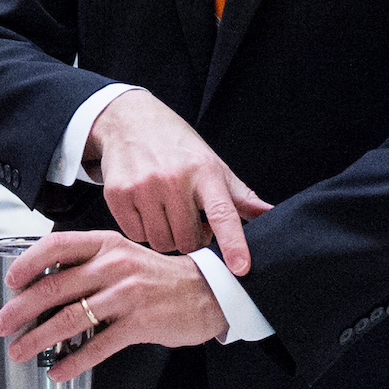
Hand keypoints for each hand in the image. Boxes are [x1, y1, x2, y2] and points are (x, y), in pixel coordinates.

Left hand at [0, 230, 229, 379]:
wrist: (206, 292)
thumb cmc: (155, 278)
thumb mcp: (122, 256)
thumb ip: (87, 265)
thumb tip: (41, 285)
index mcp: (106, 244)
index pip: (57, 245)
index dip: (28, 262)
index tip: (9, 281)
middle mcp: (114, 265)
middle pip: (56, 286)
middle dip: (21, 309)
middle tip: (1, 325)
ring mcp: (127, 294)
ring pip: (71, 317)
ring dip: (39, 338)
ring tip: (20, 352)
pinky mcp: (140, 323)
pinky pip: (98, 346)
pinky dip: (74, 362)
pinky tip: (59, 372)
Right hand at [87, 90, 271, 268]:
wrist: (131, 121)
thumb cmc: (178, 147)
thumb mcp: (213, 165)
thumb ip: (241, 196)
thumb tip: (271, 214)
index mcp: (204, 172)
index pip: (223, 213)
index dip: (233, 243)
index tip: (241, 267)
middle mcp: (173, 178)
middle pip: (188, 241)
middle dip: (191, 237)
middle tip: (188, 217)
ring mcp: (143, 186)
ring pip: (161, 243)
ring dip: (166, 235)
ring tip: (166, 211)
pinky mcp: (117, 194)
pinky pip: (136, 236)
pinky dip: (143, 228)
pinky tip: (145, 207)